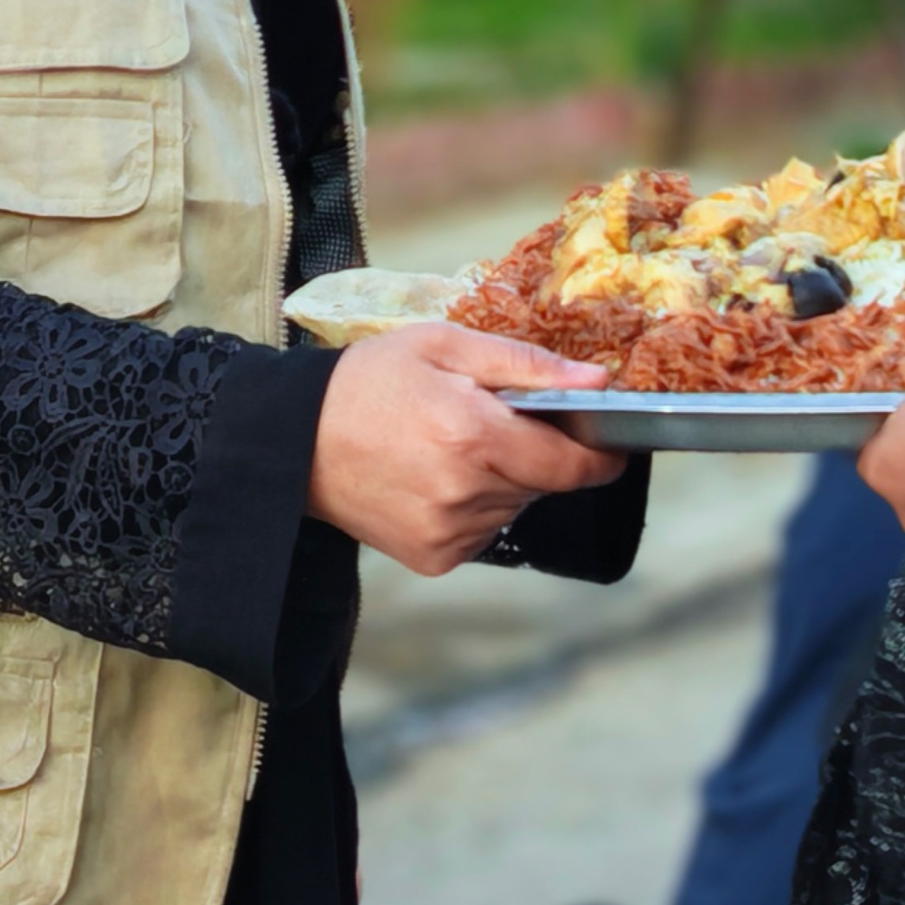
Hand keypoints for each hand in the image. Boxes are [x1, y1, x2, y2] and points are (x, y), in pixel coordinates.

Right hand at [307, 322, 625, 574]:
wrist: (294, 440)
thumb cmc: (369, 382)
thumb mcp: (446, 347)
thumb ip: (529, 367)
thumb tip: (598, 384)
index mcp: (473, 435)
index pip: (571, 465)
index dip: (599, 457)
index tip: (610, 446)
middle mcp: (465, 492)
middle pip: (543, 484)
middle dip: (535, 455)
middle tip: (489, 424)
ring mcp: (448, 532)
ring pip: (514, 508)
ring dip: (503, 482)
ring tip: (452, 450)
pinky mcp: (433, 557)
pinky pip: (483, 532)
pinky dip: (475, 508)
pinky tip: (436, 480)